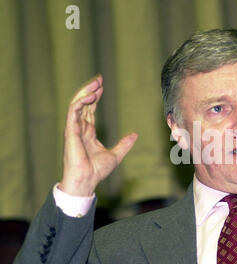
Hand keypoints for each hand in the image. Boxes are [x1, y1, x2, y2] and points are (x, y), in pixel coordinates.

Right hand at [59, 75, 137, 195]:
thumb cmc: (96, 171)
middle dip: (90, 90)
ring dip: (85, 92)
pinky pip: (73, 112)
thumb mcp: (116, 155)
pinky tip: (91, 95)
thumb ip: (124, 144)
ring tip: (96, 83)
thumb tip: (135, 135)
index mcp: (88, 133)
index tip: (102, 86)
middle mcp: (79, 129)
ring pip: (76, 104)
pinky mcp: (71, 132)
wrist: (87, 181)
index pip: (89, 110)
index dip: (95, 97)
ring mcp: (74, 129)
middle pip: (82, 104)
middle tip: (99, 79)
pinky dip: (80, 102)